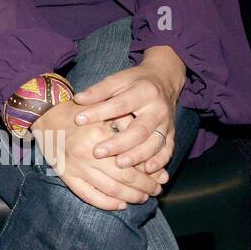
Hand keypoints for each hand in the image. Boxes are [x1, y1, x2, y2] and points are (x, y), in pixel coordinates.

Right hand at [33, 100, 168, 210]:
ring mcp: (75, 167)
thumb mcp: (104, 112)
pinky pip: (88, 196)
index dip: (150, 172)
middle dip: (144, 187)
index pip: (132, 160)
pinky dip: (106, 203)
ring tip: (142, 198)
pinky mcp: (66, 176)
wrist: (46, 114)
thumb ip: (126, 127)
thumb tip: (149, 150)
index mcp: (98, 136)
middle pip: (124, 178)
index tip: (162, 176)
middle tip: (156, 190)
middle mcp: (87, 154)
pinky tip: (120, 204)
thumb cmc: (79, 112)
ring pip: (109, 190)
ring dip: (130, 197)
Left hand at [71, 46, 185, 173]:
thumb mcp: (118, 79)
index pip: (119, 104)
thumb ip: (99, 90)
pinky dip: (159, 161)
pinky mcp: (172, 134)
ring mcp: (167, 123)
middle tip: (98, 153)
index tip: (78, 120)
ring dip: (137, 156)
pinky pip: (168, 150)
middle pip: (139, 129)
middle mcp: (158, 109)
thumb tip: (78, 99)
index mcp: (144, 91)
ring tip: (119, 164)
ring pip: (154, 143)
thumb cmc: (135, 82)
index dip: (98, 112)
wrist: (164, 80)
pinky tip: (147, 170)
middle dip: (119, 143)